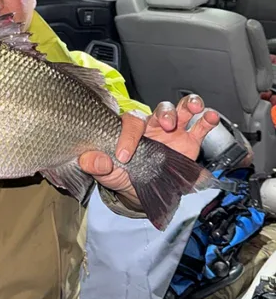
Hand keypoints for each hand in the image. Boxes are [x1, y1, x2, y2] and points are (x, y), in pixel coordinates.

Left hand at [78, 94, 218, 208]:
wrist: (142, 193)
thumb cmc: (122, 176)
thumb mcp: (104, 173)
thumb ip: (94, 165)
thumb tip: (90, 159)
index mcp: (130, 130)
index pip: (130, 122)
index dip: (127, 135)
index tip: (123, 156)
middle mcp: (152, 127)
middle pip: (160, 109)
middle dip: (165, 113)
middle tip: (166, 126)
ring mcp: (172, 132)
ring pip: (181, 109)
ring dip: (188, 105)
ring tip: (194, 109)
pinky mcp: (190, 142)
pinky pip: (201, 126)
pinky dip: (207, 118)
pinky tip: (209, 117)